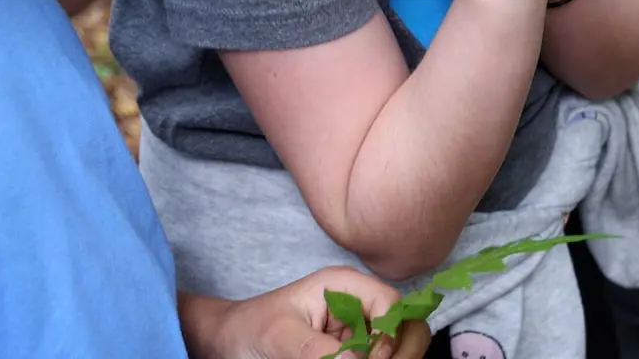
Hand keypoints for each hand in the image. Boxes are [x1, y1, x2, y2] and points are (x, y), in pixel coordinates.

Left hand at [180, 268, 430, 358]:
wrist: (230, 344)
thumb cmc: (250, 329)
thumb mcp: (279, 337)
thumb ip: (317, 351)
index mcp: (345, 286)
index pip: (392, 304)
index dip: (390, 333)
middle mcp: (359, 307)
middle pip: (408, 325)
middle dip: (401, 351)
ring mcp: (359, 332)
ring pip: (400, 349)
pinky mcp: (355, 353)